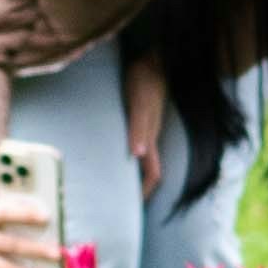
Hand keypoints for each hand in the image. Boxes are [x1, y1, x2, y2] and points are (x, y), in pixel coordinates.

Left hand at [121, 63, 168, 198]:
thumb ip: (139, 127)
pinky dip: (127, 156)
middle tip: (119, 204)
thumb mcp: (140, 103)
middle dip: (138, 189)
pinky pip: (135, 144)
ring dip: (131, 174)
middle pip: (148, 170)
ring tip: (113, 186)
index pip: (153, 174)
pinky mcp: (140, 118)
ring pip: (141, 159)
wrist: (153, 59)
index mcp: (150, 138)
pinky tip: (113, 155)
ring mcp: (146, 128)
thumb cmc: (144, 79)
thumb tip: (137, 154)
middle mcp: (149, 137)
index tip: (132, 209)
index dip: (145, 193)